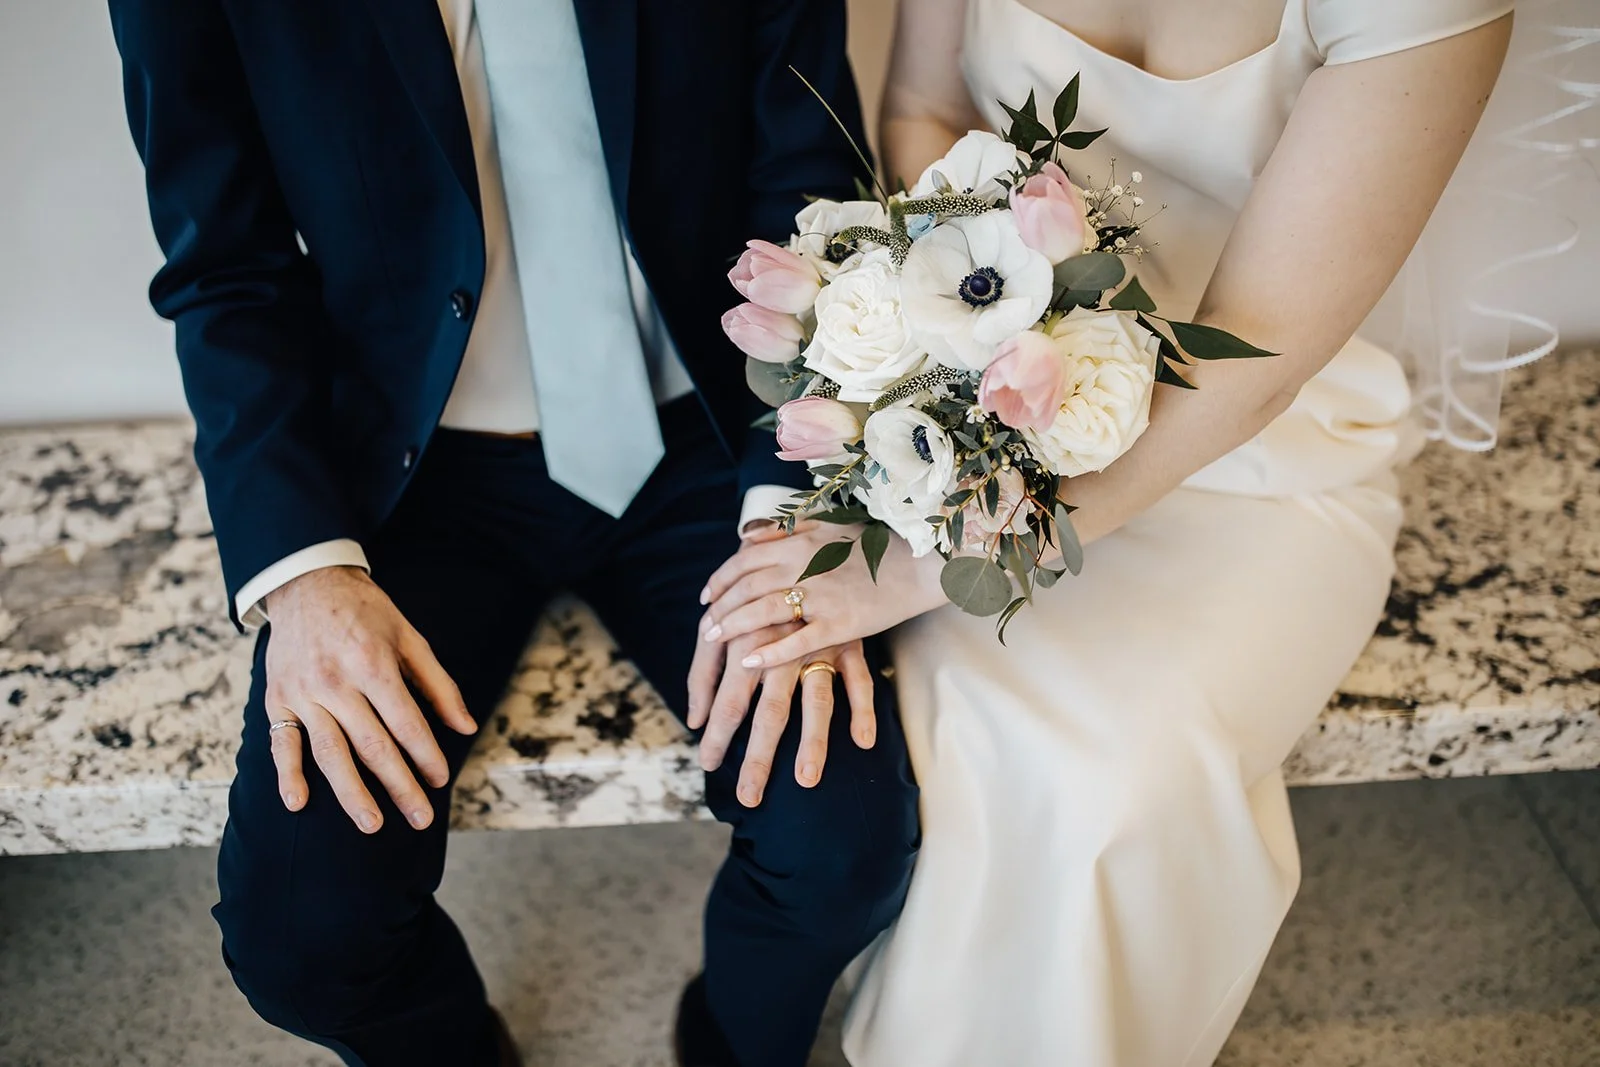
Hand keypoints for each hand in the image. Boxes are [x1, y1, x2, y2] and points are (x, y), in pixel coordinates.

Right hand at [263, 566, 473, 832]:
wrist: (307, 584)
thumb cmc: (367, 613)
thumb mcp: (410, 637)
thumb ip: (438, 684)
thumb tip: (466, 726)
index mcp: (373, 664)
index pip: (405, 722)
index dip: (425, 754)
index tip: (441, 780)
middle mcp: (336, 682)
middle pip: (371, 745)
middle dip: (399, 785)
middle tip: (421, 818)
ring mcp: (303, 693)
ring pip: (329, 752)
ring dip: (350, 792)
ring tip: (372, 824)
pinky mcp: (278, 699)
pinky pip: (281, 742)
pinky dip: (286, 774)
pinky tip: (298, 803)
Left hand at [687, 618, 875, 807]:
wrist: (797, 552)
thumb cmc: (748, 599)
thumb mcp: (719, 628)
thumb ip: (702, 673)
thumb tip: (694, 720)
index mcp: (747, 645)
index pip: (728, 703)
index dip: (718, 737)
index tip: (710, 767)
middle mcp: (781, 650)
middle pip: (769, 712)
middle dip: (758, 756)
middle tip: (749, 796)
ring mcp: (818, 647)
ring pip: (816, 701)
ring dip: (812, 742)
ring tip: (806, 781)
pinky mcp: (848, 642)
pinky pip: (859, 680)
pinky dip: (864, 710)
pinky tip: (864, 742)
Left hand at [700, 521, 945, 671]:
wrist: (921, 565)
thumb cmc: (875, 545)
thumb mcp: (828, 526)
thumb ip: (786, 530)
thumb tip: (747, 537)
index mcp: (800, 541)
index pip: (744, 560)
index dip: (720, 578)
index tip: (707, 595)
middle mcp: (805, 566)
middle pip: (746, 587)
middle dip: (720, 606)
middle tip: (705, 624)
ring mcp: (822, 596)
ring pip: (763, 612)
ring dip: (733, 626)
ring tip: (714, 640)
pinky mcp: (841, 624)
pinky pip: (798, 641)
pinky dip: (770, 651)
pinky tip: (749, 662)